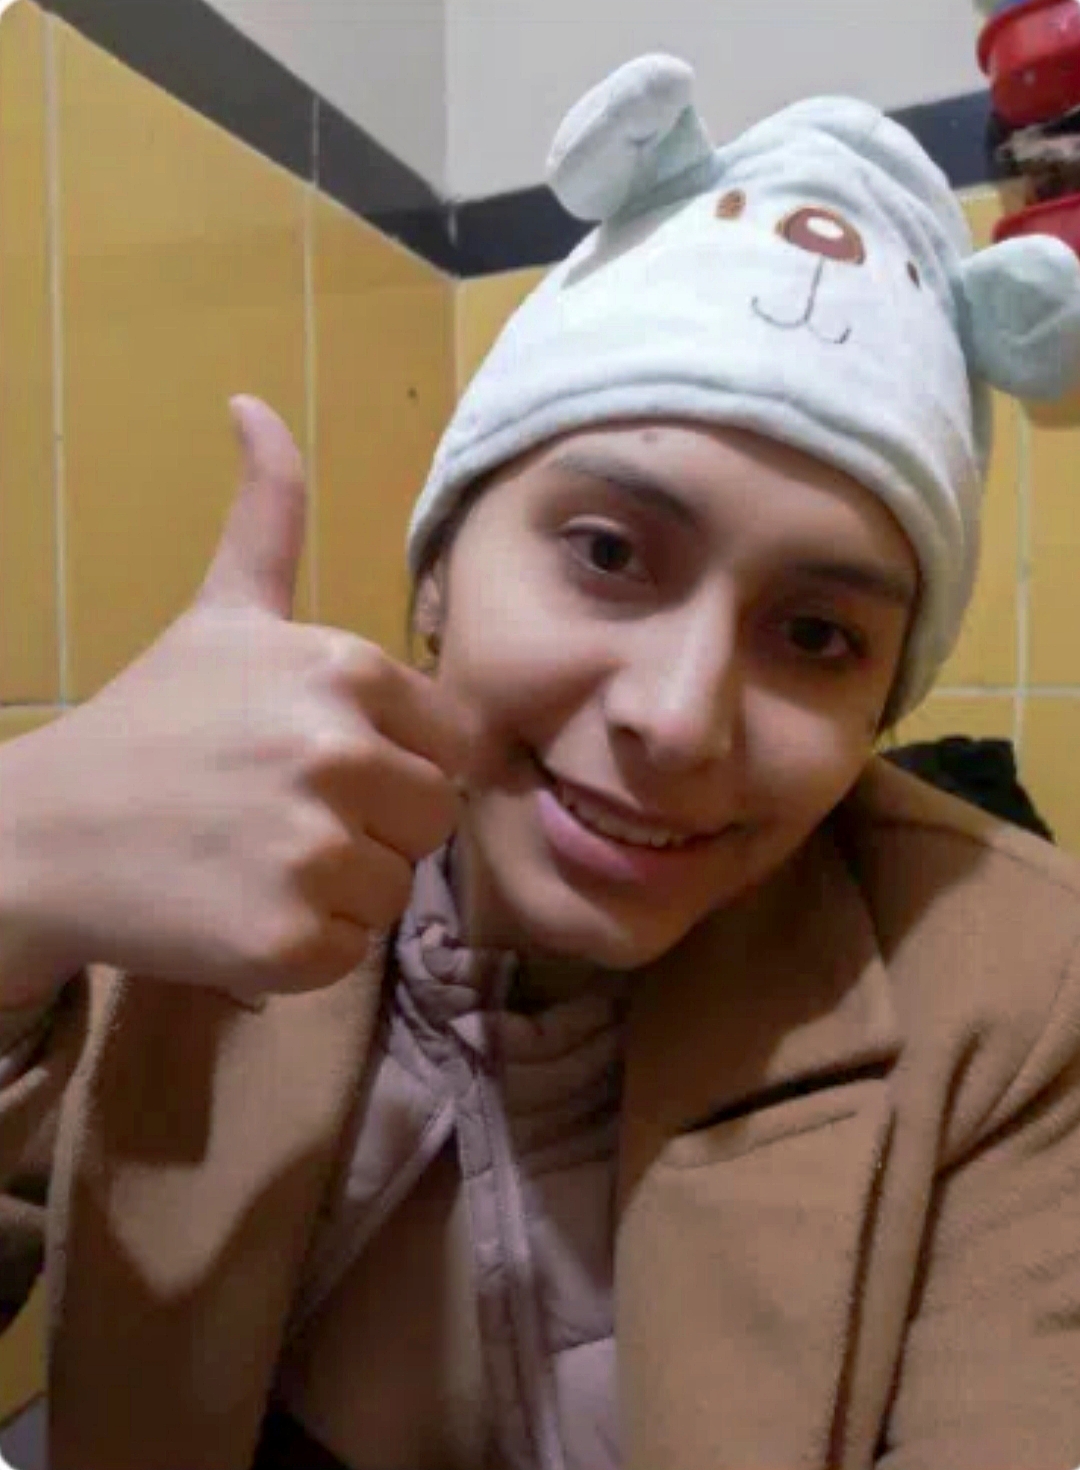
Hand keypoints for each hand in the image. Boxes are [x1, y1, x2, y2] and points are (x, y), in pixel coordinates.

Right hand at [0, 397, 466, 1005]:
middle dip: (371, 826)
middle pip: (431, 818)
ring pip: (395, 889)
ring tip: (254, 859)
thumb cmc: (150, 722)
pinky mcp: (285, 940)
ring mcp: (310, 847)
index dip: (393, 762)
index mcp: (343, 666)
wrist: (42, 833)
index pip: (450, 744)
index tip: (316, 764)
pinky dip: (301, 947)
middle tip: (278, 815)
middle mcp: (337, 750)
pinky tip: (236, 910)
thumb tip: (254, 403)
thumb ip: (267, 516)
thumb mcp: (221, 612)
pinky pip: (349, 952)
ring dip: (338, 889)